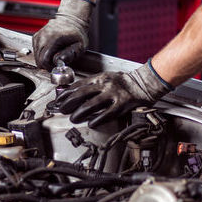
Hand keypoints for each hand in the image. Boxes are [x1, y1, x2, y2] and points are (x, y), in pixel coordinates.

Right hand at [32, 0, 94, 70]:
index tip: (56, 67)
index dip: (49, 67)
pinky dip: (42, 54)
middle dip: (47, 64)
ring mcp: (38, 36)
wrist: (71, 20)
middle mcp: (43, 36)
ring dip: (44, 59)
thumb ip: (70, 54)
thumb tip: (59, 61)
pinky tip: (51, 51)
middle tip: (57, 62)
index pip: (43, 60)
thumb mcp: (80, 45)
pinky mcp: (36, 37)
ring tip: (55, 55)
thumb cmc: (76, 33)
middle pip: (38, 59)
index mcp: (54, 38)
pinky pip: (35, 51)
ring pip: (36, 56)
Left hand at [57, 60, 173, 127]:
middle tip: (62, 110)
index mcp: (99, 77)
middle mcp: (105, 84)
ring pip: (92, 105)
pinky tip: (91, 124)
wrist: (143, 83)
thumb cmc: (123, 82)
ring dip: (80, 113)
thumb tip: (73, 93)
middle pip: (81, 94)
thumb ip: (92, 84)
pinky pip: (107, 114)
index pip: (78, 85)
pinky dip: (97, 119)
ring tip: (73, 118)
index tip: (58, 100)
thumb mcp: (106, 78)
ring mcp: (113, 94)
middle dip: (69, 103)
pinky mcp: (122, 104)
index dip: (66, 94)